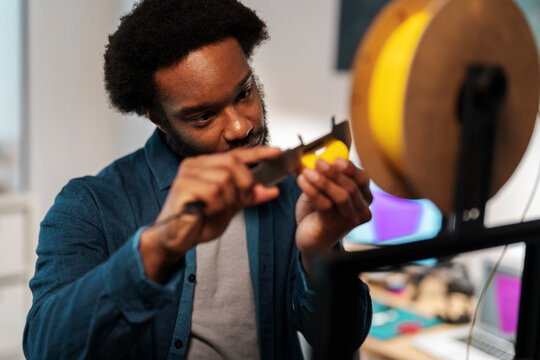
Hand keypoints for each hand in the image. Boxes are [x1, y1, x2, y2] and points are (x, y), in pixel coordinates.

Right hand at [140, 146, 280, 281]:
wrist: (176, 239)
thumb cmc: (199, 222)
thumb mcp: (231, 208)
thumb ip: (249, 197)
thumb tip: (271, 189)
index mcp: (207, 165)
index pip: (237, 154)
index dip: (258, 153)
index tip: (277, 152)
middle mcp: (196, 164)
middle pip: (234, 164)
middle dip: (243, 186)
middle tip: (237, 202)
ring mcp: (187, 173)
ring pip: (225, 179)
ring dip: (228, 199)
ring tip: (216, 209)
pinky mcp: (182, 186)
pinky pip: (213, 192)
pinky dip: (216, 206)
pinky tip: (206, 211)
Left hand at [295, 158, 372, 257]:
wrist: (311, 238)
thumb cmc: (319, 212)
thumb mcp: (325, 190)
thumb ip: (326, 176)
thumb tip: (316, 157)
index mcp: (363, 198)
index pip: (363, 179)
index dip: (350, 168)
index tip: (336, 159)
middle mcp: (361, 210)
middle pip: (352, 187)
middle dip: (334, 173)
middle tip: (318, 162)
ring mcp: (349, 221)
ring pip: (341, 196)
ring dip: (323, 181)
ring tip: (307, 172)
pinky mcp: (334, 227)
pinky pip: (325, 205)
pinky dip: (313, 191)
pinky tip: (302, 182)